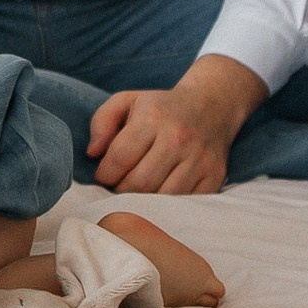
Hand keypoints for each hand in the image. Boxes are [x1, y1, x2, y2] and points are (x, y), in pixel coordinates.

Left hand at [86, 54, 267, 195]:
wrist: (212, 105)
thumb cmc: (160, 107)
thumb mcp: (126, 101)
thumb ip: (101, 122)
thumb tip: (92, 153)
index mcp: (153, 117)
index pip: (120, 157)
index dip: (104, 174)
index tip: (103, 176)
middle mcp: (178, 138)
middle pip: (140, 182)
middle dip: (121, 190)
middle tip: (118, 186)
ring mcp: (199, 159)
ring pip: (163, 196)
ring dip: (144, 201)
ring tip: (137, 191)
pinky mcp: (214, 176)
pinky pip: (185, 202)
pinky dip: (168, 206)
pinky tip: (159, 195)